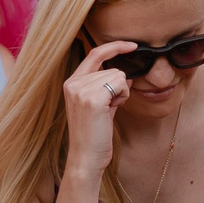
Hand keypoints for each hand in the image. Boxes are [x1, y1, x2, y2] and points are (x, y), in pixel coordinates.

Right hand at [61, 42, 137, 177]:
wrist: (86, 157)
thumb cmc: (95, 134)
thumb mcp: (101, 106)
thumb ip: (108, 87)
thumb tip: (126, 75)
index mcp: (72, 82)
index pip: (95, 54)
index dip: (115, 47)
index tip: (131, 45)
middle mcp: (73, 83)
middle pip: (113, 69)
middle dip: (119, 88)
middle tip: (108, 108)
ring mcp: (81, 90)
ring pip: (118, 76)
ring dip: (121, 94)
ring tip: (107, 112)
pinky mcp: (92, 99)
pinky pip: (120, 84)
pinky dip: (123, 97)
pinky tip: (111, 112)